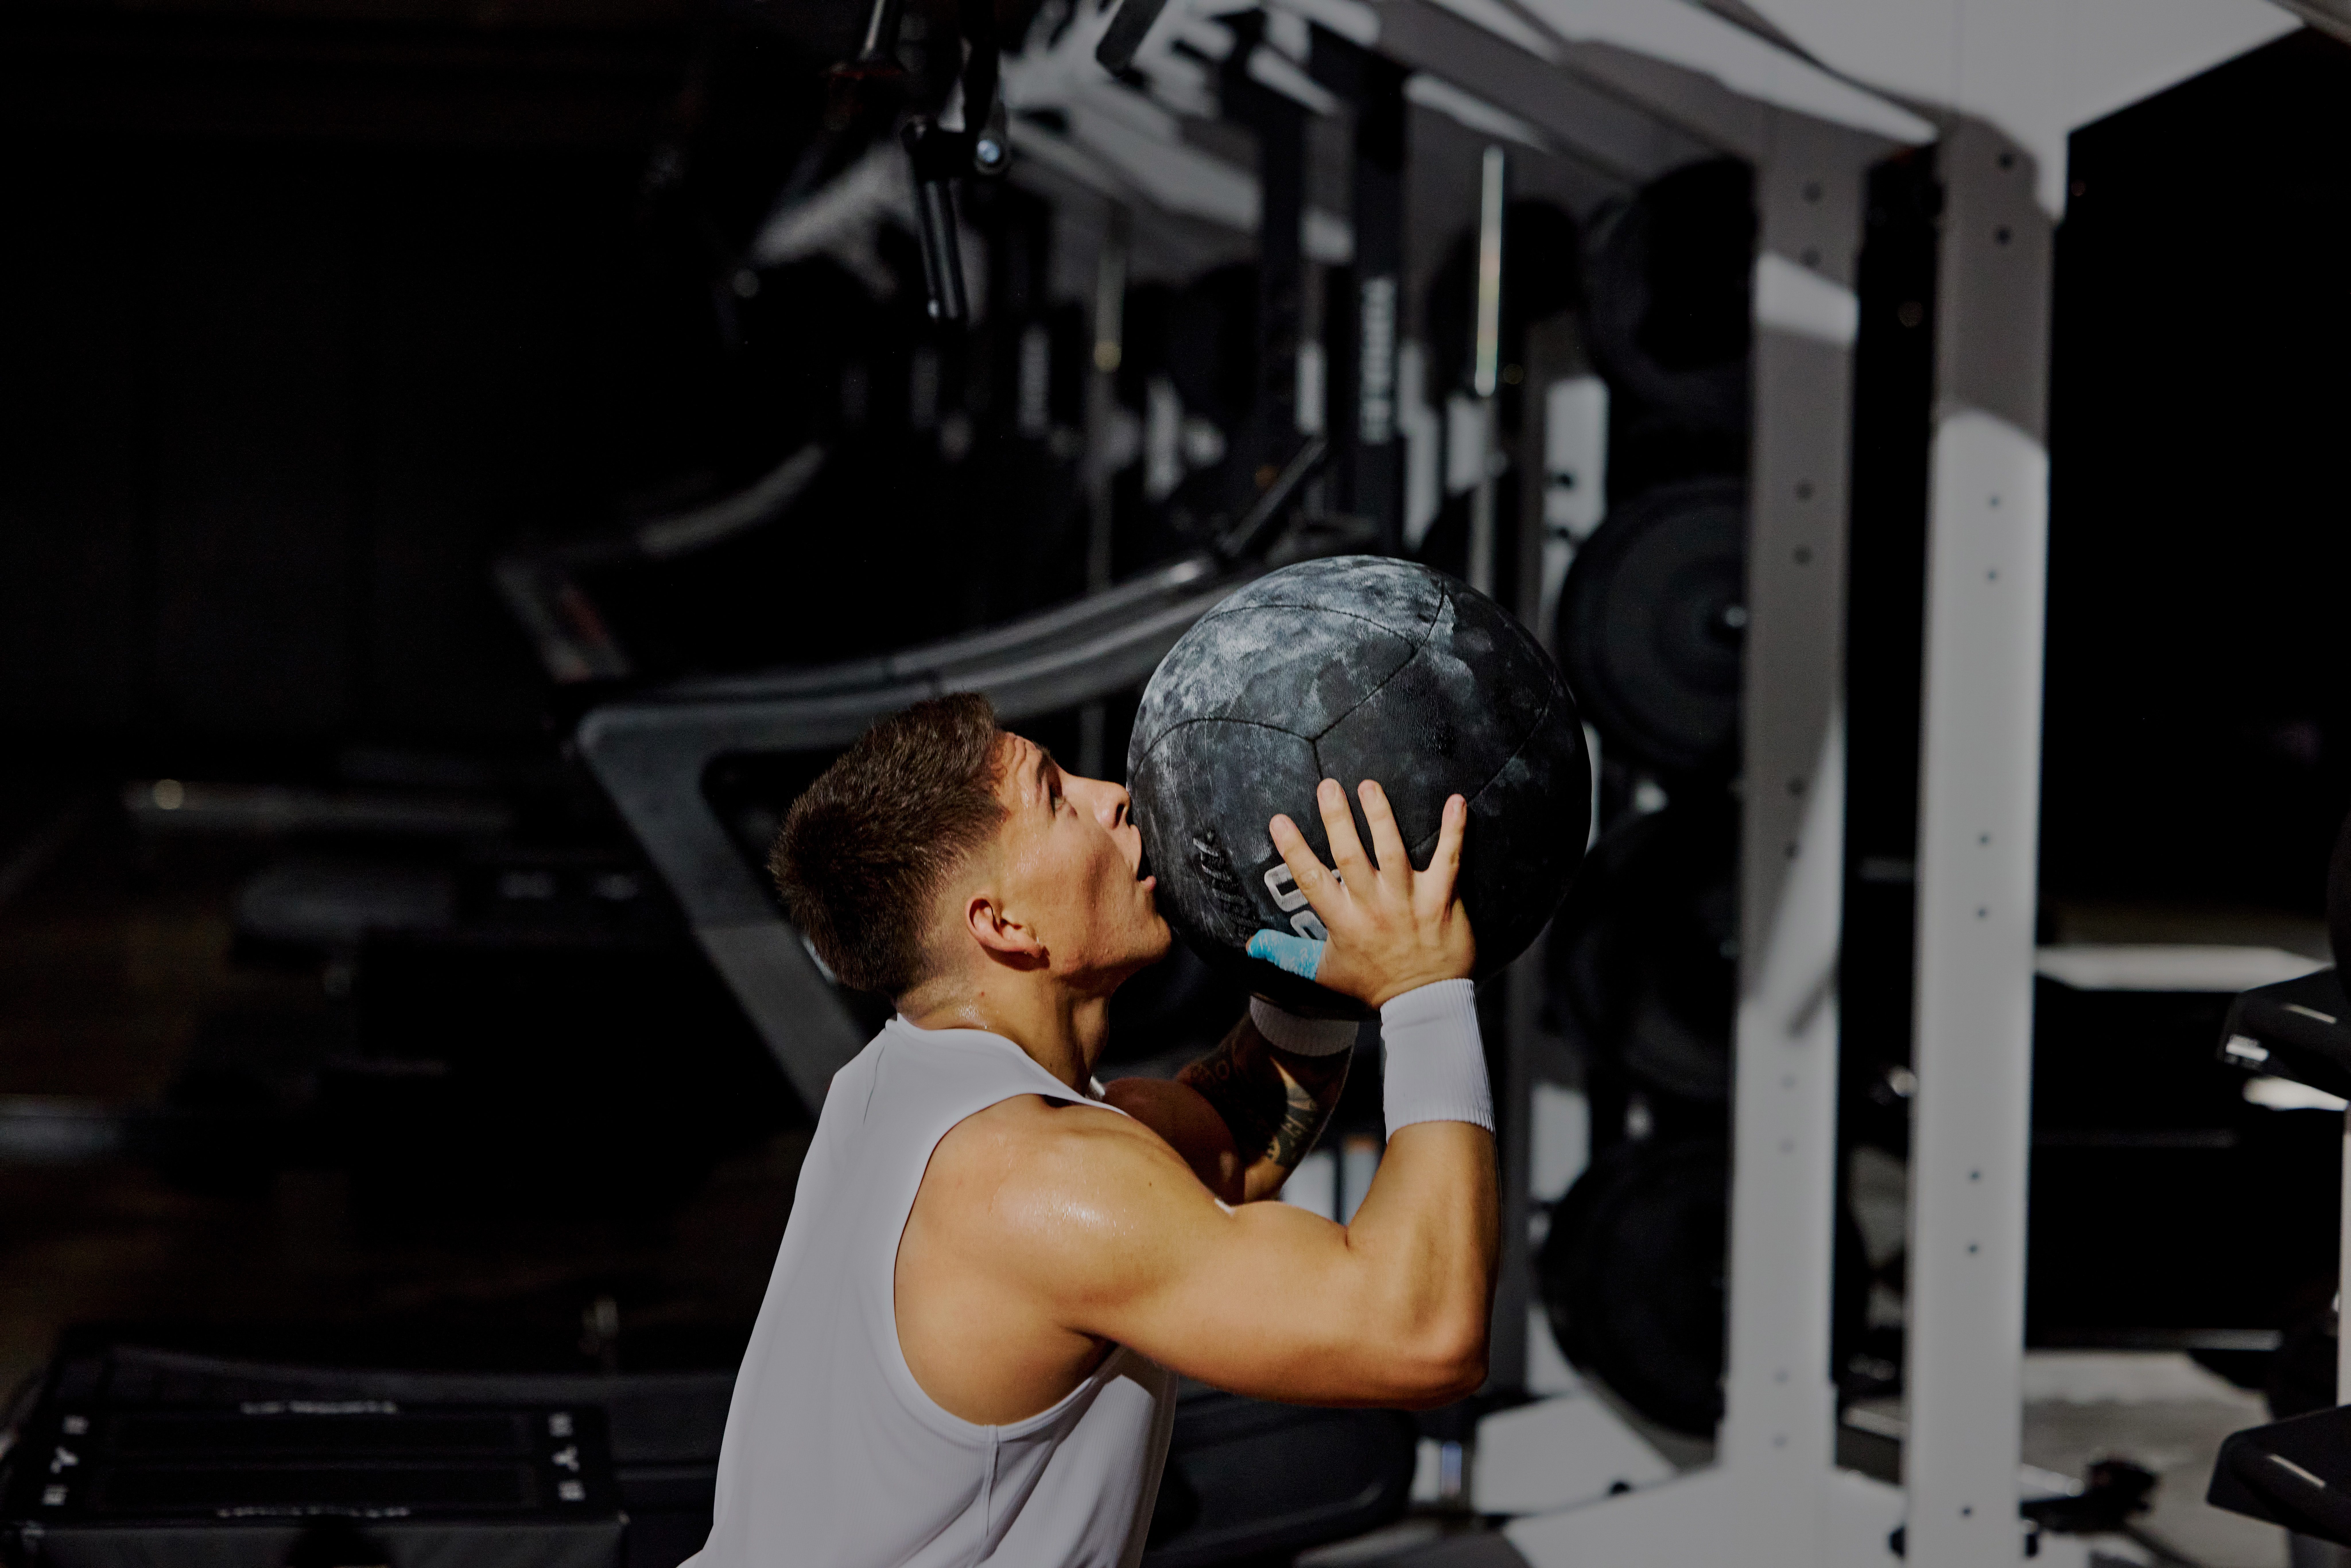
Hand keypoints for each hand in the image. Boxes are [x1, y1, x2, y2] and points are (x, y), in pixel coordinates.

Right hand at [1256, 780, 1473, 1008]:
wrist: (1424, 1003)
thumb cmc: (1373, 985)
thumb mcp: (1323, 973)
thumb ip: (1287, 954)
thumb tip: (1252, 945)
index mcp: (1343, 922)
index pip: (1311, 879)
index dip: (1293, 849)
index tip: (1279, 820)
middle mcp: (1374, 906)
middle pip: (1350, 856)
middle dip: (1337, 819)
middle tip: (1327, 786)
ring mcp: (1409, 900)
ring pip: (1393, 850)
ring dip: (1381, 816)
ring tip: (1369, 786)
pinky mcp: (1442, 899)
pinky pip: (1450, 859)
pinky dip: (1454, 829)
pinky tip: (1456, 801)